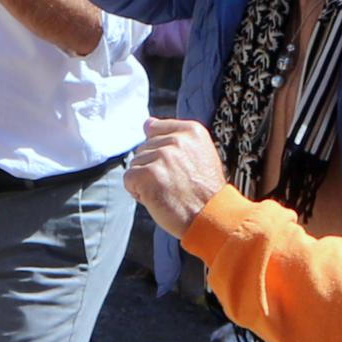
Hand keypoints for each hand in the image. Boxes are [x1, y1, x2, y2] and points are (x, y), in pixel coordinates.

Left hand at [124, 118, 230, 237]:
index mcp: (192, 131)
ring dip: (146, 181)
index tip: (177, 168)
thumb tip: (147, 123)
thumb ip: (175, 137)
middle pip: (144, 148)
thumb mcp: (200, 154)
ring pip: (135, 164)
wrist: (213, 218)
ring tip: (169, 192)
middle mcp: (177, 140)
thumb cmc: (205, 192)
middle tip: (176, 184)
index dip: (160, 152)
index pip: (155, 129)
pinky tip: (158, 199)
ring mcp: (162, 156)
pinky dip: (137, 193)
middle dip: (153, 168)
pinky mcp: (148, 174)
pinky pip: (128, 179)